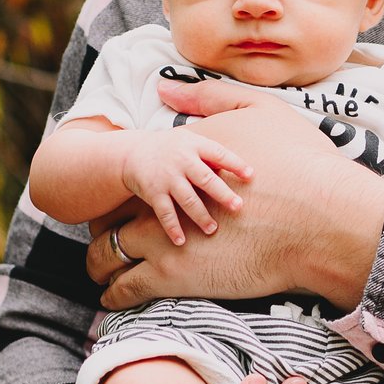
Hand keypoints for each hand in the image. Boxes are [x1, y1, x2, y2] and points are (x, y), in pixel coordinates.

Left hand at [86, 86, 383, 310]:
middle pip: (111, 215)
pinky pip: (127, 288)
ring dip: (100, 264)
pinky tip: (110, 298)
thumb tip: (164, 87)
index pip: (139, 177)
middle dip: (101, 227)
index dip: (129, 191)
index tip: (126, 201)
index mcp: (178, 163)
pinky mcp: (174, 275)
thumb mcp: (261, 110)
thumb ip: (209, 97)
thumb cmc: (302, 163)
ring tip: (98, 273)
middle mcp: (161, 198)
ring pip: (110, 254)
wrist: (323, 218)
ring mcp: (164, 238)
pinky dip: (115, 293)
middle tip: (98, 238)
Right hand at [119, 128, 251, 245]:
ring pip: (187, 199)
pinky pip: (165, 213)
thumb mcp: (190, 142)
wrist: (132, 153)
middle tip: (238, 207)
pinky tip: (181, 241)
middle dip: (222, 194)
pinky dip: (173, 228)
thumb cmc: (172, 149)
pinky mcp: (153, 193)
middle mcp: (181, 161)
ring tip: (212, 229)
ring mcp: (167, 178)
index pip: (218, 153)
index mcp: (194, 145)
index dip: (235, 164)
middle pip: (205, 179)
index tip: (251, 175)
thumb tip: (237, 170)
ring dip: (201, 216)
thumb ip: (210, 155)